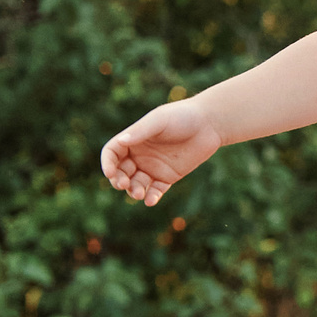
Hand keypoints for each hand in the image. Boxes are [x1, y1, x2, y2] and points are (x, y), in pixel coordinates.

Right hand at [101, 100, 221, 205]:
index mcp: (133, 139)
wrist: (209, 124)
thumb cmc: (182, 116)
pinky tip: (150, 200)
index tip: (110, 173)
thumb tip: (121, 142)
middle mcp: (139, 155)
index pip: (112, 153)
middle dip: (119, 180)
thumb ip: (140, 132)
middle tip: (124, 184)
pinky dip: (151, 197)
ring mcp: (153, 167)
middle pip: (121, 172)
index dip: (107, 163)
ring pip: (136, 184)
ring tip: (139, 194)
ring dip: (134, 191)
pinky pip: (155, 191)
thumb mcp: (159, 121)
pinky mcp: (168, 177)